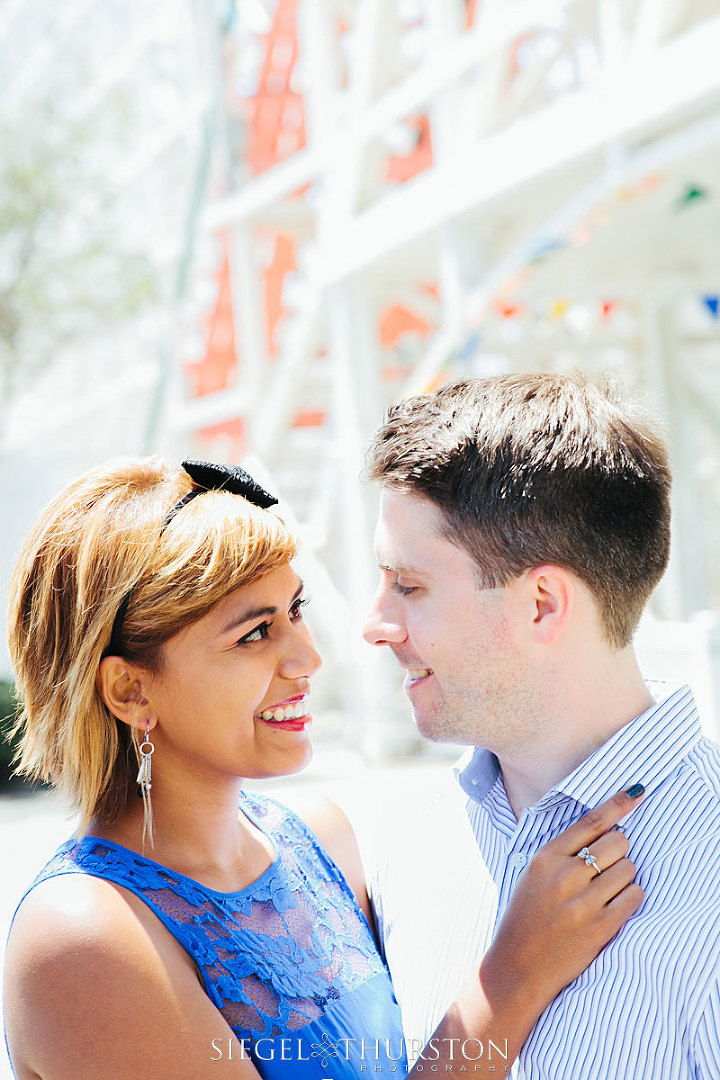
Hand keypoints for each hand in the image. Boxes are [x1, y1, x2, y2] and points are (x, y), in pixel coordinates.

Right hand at [481, 786, 643, 1018]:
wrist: (519, 964)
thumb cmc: (527, 914)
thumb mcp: (533, 872)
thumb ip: (562, 850)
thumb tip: (603, 824)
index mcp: (547, 858)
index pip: (591, 822)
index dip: (618, 805)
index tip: (637, 792)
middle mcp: (565, 876)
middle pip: (617, 843)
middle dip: (619, 849)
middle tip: (608, 864)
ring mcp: (584, 903)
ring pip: (629, 869)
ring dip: (625, 875)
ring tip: (606, 889)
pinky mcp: (600, 928)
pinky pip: (634, 897)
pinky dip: (631, 896)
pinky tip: (616, 903)